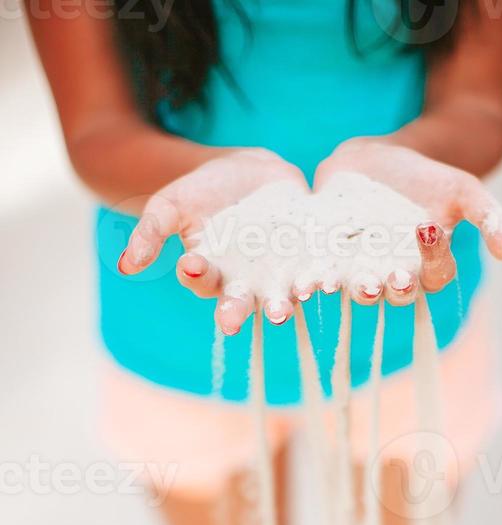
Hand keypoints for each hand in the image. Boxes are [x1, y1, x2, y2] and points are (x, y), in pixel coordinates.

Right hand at [117, 148, 308, 332]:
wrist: (246, 172)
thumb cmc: (200, 193)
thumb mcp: (169, 206)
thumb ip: (150, 234)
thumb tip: (124, 266)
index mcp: (210, 275)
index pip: (200, 282)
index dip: (196, 276)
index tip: (191, 265)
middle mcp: (245, 284)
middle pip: (240, 303)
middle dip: (236, 311)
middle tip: (231, 320)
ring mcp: (278, 274)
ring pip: (279, 295)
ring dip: (281, 304)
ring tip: (279, 310)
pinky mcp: (307, 259)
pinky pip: (312, 271)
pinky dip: (317, 276)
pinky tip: (321, 278)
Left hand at [314, 138, 501, 304]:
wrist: (379, 161)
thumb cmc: (428, 179)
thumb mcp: (463, 189)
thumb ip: (491, 217)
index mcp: (429, 267)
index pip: (437, 273)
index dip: (434, 257)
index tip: (429, 228)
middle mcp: (394, 278)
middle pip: (396, 293)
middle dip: (394, 287)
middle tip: (391, 276)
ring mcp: (358, 273)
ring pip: (357, 290)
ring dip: (354, 289)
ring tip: (350, 280)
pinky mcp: (326, 263)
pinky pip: (322, 276)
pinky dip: (314, 278)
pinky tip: (307, 274)